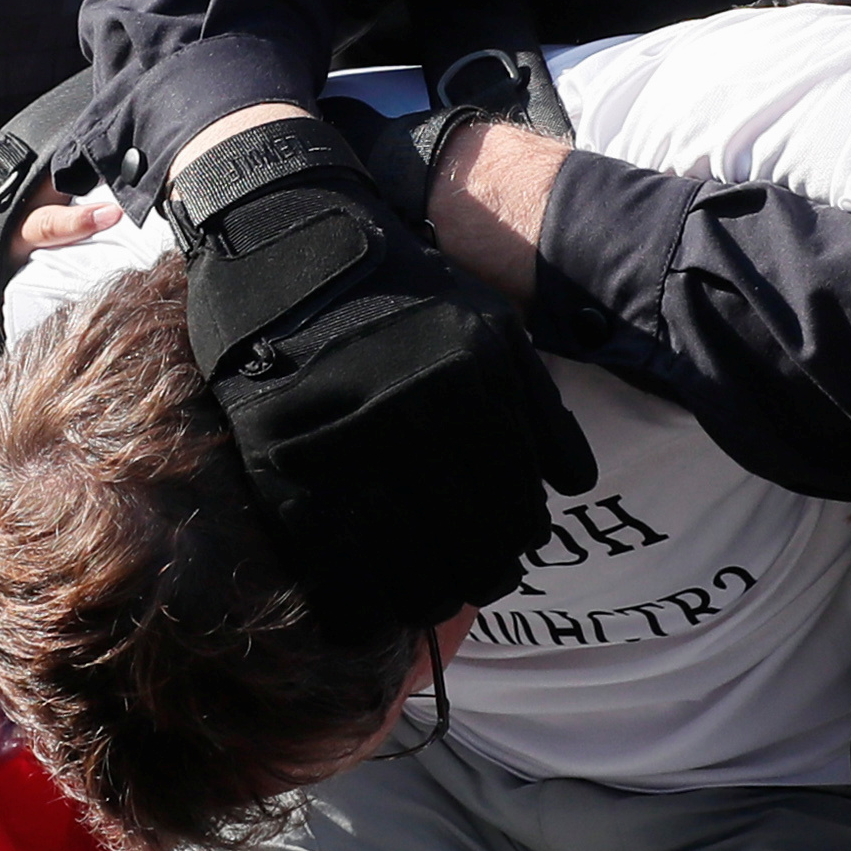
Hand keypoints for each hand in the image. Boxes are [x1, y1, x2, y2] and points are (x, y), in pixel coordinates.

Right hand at [169, 117, 594, 627]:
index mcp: (474, 379)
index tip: (503, 548)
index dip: (517, 543)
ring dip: (426, 599)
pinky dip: (359, 611)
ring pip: (411, 574)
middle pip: (473, 552)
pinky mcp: (280, 462)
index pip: (520, 512)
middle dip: (478, 576)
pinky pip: (336, 575)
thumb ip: (538, 403)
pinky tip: (367, 614)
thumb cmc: (399, 290)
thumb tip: (571, 486)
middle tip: (467, 578)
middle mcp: (415, 411)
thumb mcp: (489, 322)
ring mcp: (345, 441)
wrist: (281, 236)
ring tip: (424, 594)